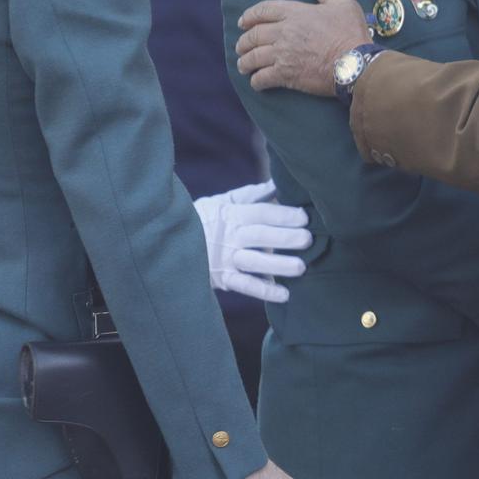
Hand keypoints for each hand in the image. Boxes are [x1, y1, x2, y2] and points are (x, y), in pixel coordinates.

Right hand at [195, 180, 311, 303]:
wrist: (169, 243)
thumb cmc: (203, 219)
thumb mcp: (222, 202)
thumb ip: (250, 194)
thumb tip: (276, 183)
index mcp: (231, 215)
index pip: (261, 213)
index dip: (283, 214)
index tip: (304, 217)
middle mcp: (229, 237)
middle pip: (260, 235)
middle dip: (286, 237)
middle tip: (308, 239)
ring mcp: (225, 259)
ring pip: (255, 262)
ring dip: (279, 265)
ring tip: (301, 267)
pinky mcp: (222, 279)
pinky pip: (245, 286)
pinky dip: (265, 290)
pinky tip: (284, 294)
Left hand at [236, 0, 371, 95]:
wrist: (356, 64)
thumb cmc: (351, 32)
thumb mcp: (341, 2)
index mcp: (295, 12)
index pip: (263, 10)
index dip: (249, 15)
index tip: (242, 22)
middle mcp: (284, 32)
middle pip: (253, 35)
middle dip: (244, 41)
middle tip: (241, 47)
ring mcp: (282, 54)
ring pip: (253, 57)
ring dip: (245, 62)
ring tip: (243, 66)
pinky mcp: (285, 75)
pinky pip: (262, 78)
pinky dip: (256, 80)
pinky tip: (256, 82)